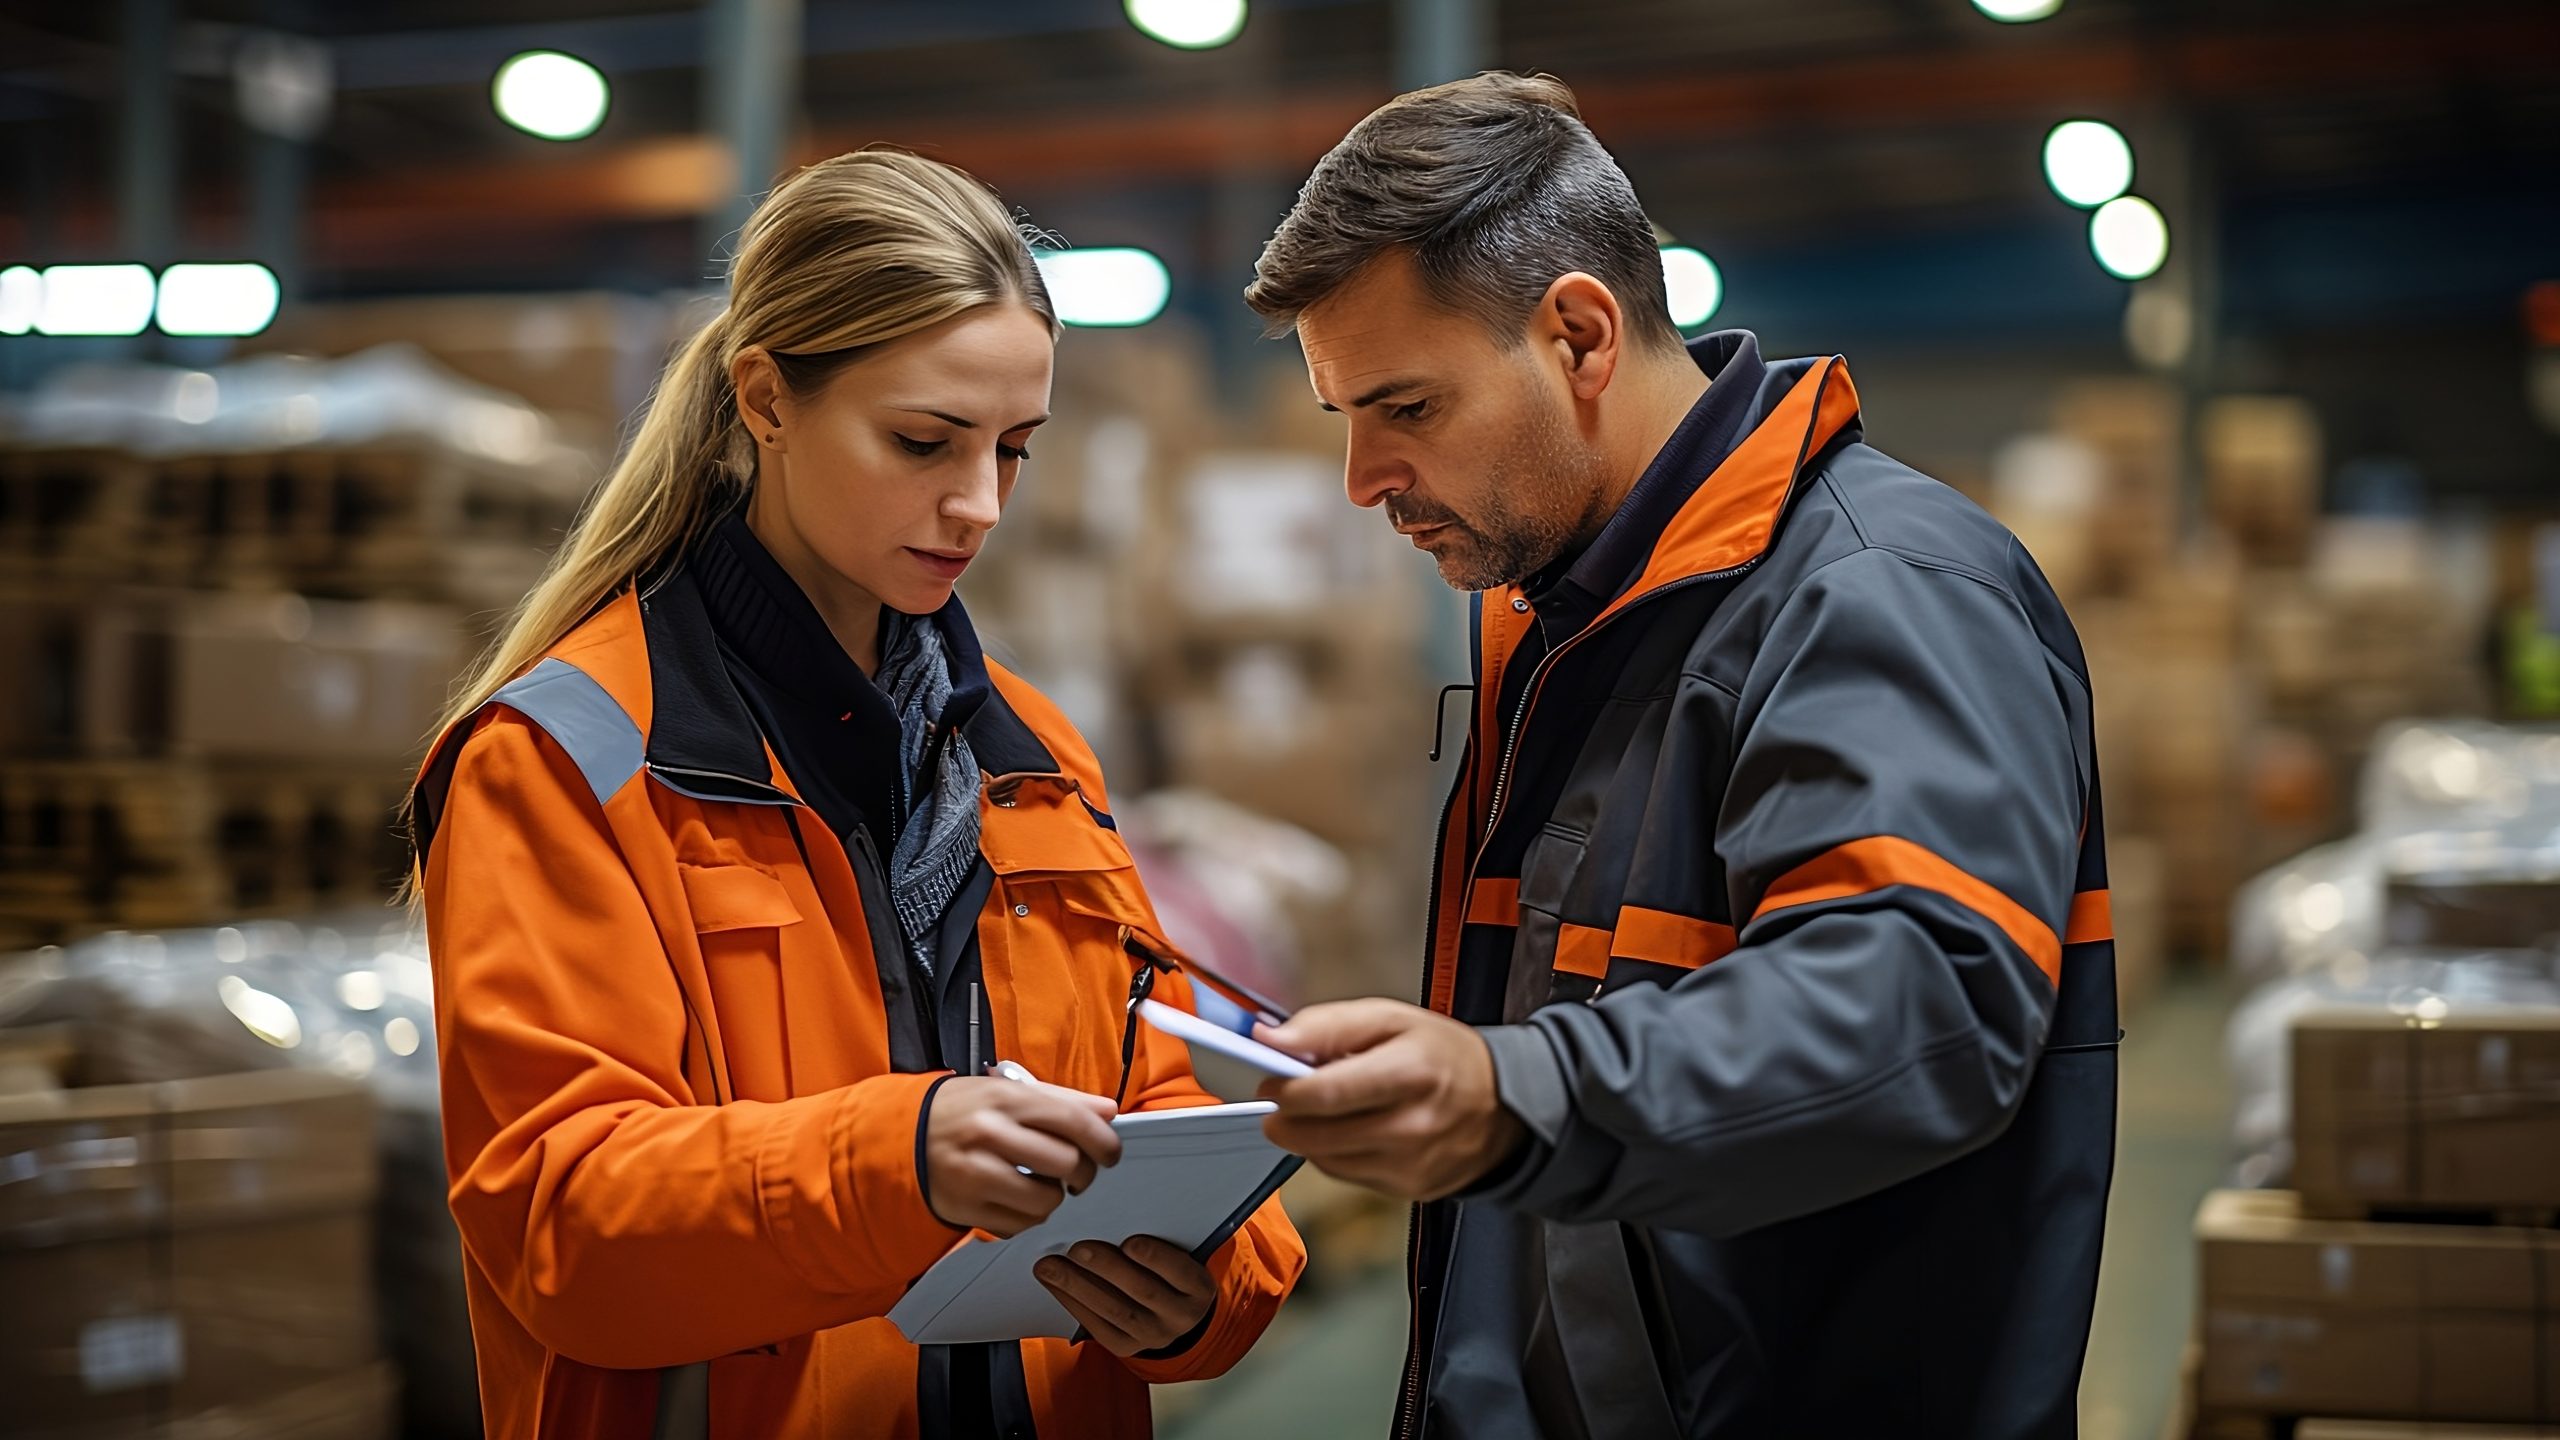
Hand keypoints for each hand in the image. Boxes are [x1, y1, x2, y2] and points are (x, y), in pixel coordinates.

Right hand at [923, 1078, 1121, 1236]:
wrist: (898, 1138)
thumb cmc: (960, 1111)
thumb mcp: (1005, 1091)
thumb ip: (1061, 1100)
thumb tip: (1108, 1112)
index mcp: (1005, 1098)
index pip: (1074, 1120)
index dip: (1104, 1141)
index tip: (1109, 1153)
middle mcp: (989, 1134)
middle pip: (1066, 1163)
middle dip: (1082, 1173)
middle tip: (1077, 1173)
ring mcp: (975, 1174)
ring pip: (1046, 1200)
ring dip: (1054, 1197)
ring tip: (1042, 1185)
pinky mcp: (964, 1208)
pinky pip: (1018, 1224)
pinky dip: (1027, 1217)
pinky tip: (1016, 1199)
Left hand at [1034, 1235, 1215, 1356]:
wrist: (1177, 1314)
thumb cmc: (1171, 1270)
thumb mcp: (1182, 1253)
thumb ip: (1163, 1237)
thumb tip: (1118, 1209)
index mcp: (1199, 1288)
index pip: (1181, 1271)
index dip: (1156, 1257)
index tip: (1130, 1241)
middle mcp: (1181, 1317)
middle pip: (1143, 1291)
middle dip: (1106, 1268)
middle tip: (1076, 1248)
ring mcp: (1154, 1336)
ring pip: (1114, 1311)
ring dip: (1078, 1286)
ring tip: (1049, 1266)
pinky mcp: (1127, 1348)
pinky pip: (1097, 1327)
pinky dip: (1072, 1303)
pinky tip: (1053, 1284)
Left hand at [1255, 998, 1524, 1201]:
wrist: (1504, 1106)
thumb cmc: (1444, 1056)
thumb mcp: (1392, 1018)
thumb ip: (1327, 1025)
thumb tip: (1271, 1037)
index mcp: (1411, 1072)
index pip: (1326, 1094)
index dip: (1285, 1090)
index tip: (1269, 1080)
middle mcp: (1413, 1125)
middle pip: (1318, 1134)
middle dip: (1285, 1117)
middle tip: (1280, 1098)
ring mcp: (1411, 1164)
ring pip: (1326, 1159)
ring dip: (1306, 1136)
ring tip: (1317, 1109)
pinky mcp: (1409, 1189)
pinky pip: (1346, 1175)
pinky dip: (1332, 1153)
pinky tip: (1345, 1130)